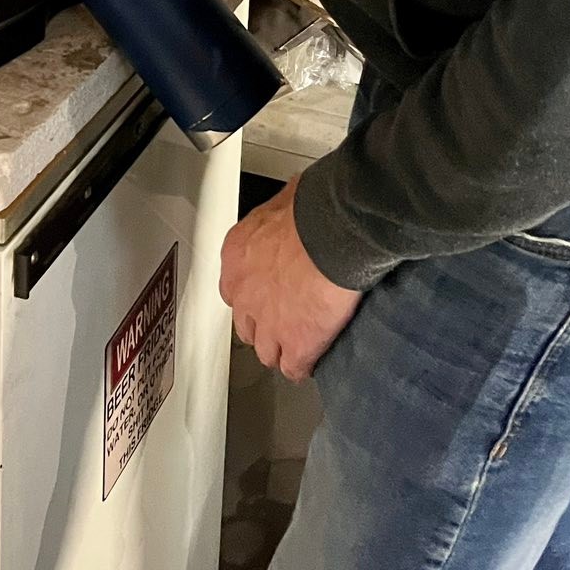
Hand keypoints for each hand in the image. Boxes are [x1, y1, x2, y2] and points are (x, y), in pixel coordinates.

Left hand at [219, 179, 360, 382]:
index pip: (234, 288)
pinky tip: (311, 362)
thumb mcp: (285, 200)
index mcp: (238, 254)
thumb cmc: (315, 206)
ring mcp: (268, 322)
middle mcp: (245, 292)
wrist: (334, 229)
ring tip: (296, 345)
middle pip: (246, 323)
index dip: (254, 293)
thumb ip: (279, 219)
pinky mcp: (297, 344)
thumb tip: (293, 211)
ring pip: (266, 351)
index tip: (266, 292)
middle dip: (263, 324)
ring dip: (280, 348)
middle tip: (282, 319)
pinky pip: (294, 368)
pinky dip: (303, 367)